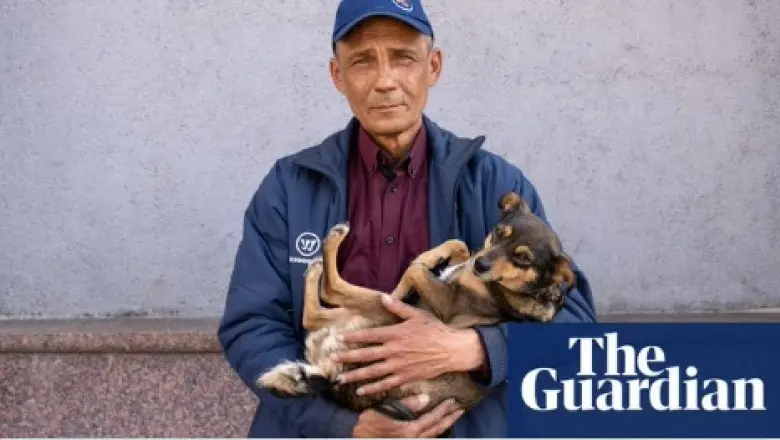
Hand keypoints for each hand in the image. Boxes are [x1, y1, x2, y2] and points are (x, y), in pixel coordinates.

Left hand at [333, 295, 485, 395]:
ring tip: (341, 379)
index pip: (369, 335)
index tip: (340, 338)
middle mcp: (394, 350)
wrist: (451, 349)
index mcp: (395, 334)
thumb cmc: (434, 330)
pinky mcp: (405, 377)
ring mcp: (399, 365)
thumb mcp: (416, 315)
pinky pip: (386, 384)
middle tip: (332, 359)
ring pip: (373, 372)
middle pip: (366, 355)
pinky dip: (373, 388)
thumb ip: (398, 307)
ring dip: (355, 375)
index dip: (354, 337)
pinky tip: (361, 391)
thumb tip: (382, 297)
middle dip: (348, 357)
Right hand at [352, 394, 463, 437]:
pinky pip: (425, 438)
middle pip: (436, 429)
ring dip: (443, 426)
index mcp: (410, 430)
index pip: (433, 419)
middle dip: (449, 419)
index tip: (453, 401)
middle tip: (459, 410)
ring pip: (432, 435)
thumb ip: (407, 405)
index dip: (444, 410)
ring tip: (451, 417)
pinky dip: (433, 432)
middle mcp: (413, 439)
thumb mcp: (387, 410)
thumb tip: (426, 398)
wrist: (355, 435)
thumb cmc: (369, 422)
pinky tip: (435, 427)